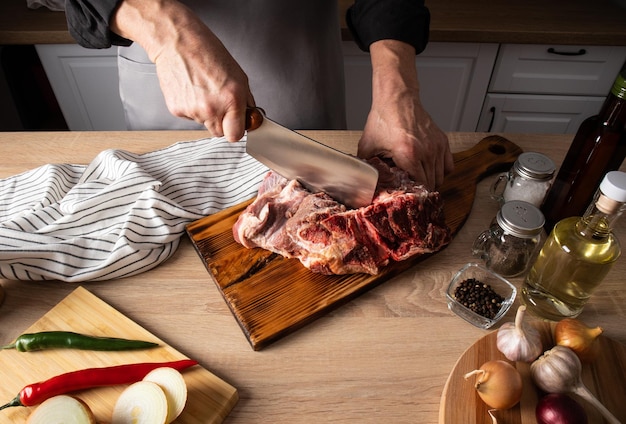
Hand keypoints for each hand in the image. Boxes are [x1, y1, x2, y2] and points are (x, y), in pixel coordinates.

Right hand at [111, 0, 253, 140]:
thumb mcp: (238, 75)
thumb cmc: (207, 53)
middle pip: (219, 133)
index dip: (236, 129)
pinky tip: (191, 90)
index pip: (235, 135)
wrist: (178, 44)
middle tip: (218, 103)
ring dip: (205, 112)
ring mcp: (193, 111)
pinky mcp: (177, 110)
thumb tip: (249, 115)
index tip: (235, 124)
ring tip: (202, 89)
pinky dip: (191, 107)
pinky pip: (189, 117)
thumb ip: (245, 100)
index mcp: (231, 99)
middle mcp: (212, 108)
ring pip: (203, 123)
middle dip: (221, 122)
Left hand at [358, 40, 453, 189]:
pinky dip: (440, 171)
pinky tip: (428, 170)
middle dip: (421, 189)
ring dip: (430, 181)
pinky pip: (448, 165)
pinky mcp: (442, 141)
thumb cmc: (383, 120)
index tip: (406, 195)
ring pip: (441, 176)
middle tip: (411, 189)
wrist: (396, 99)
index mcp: (408, 155)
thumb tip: (363, 181)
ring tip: (418, 179)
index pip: (420, 186)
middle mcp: (426, 151)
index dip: (413, 194)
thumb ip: (367, 167)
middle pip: (432, 184)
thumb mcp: (368, 147)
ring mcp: (437, 146)